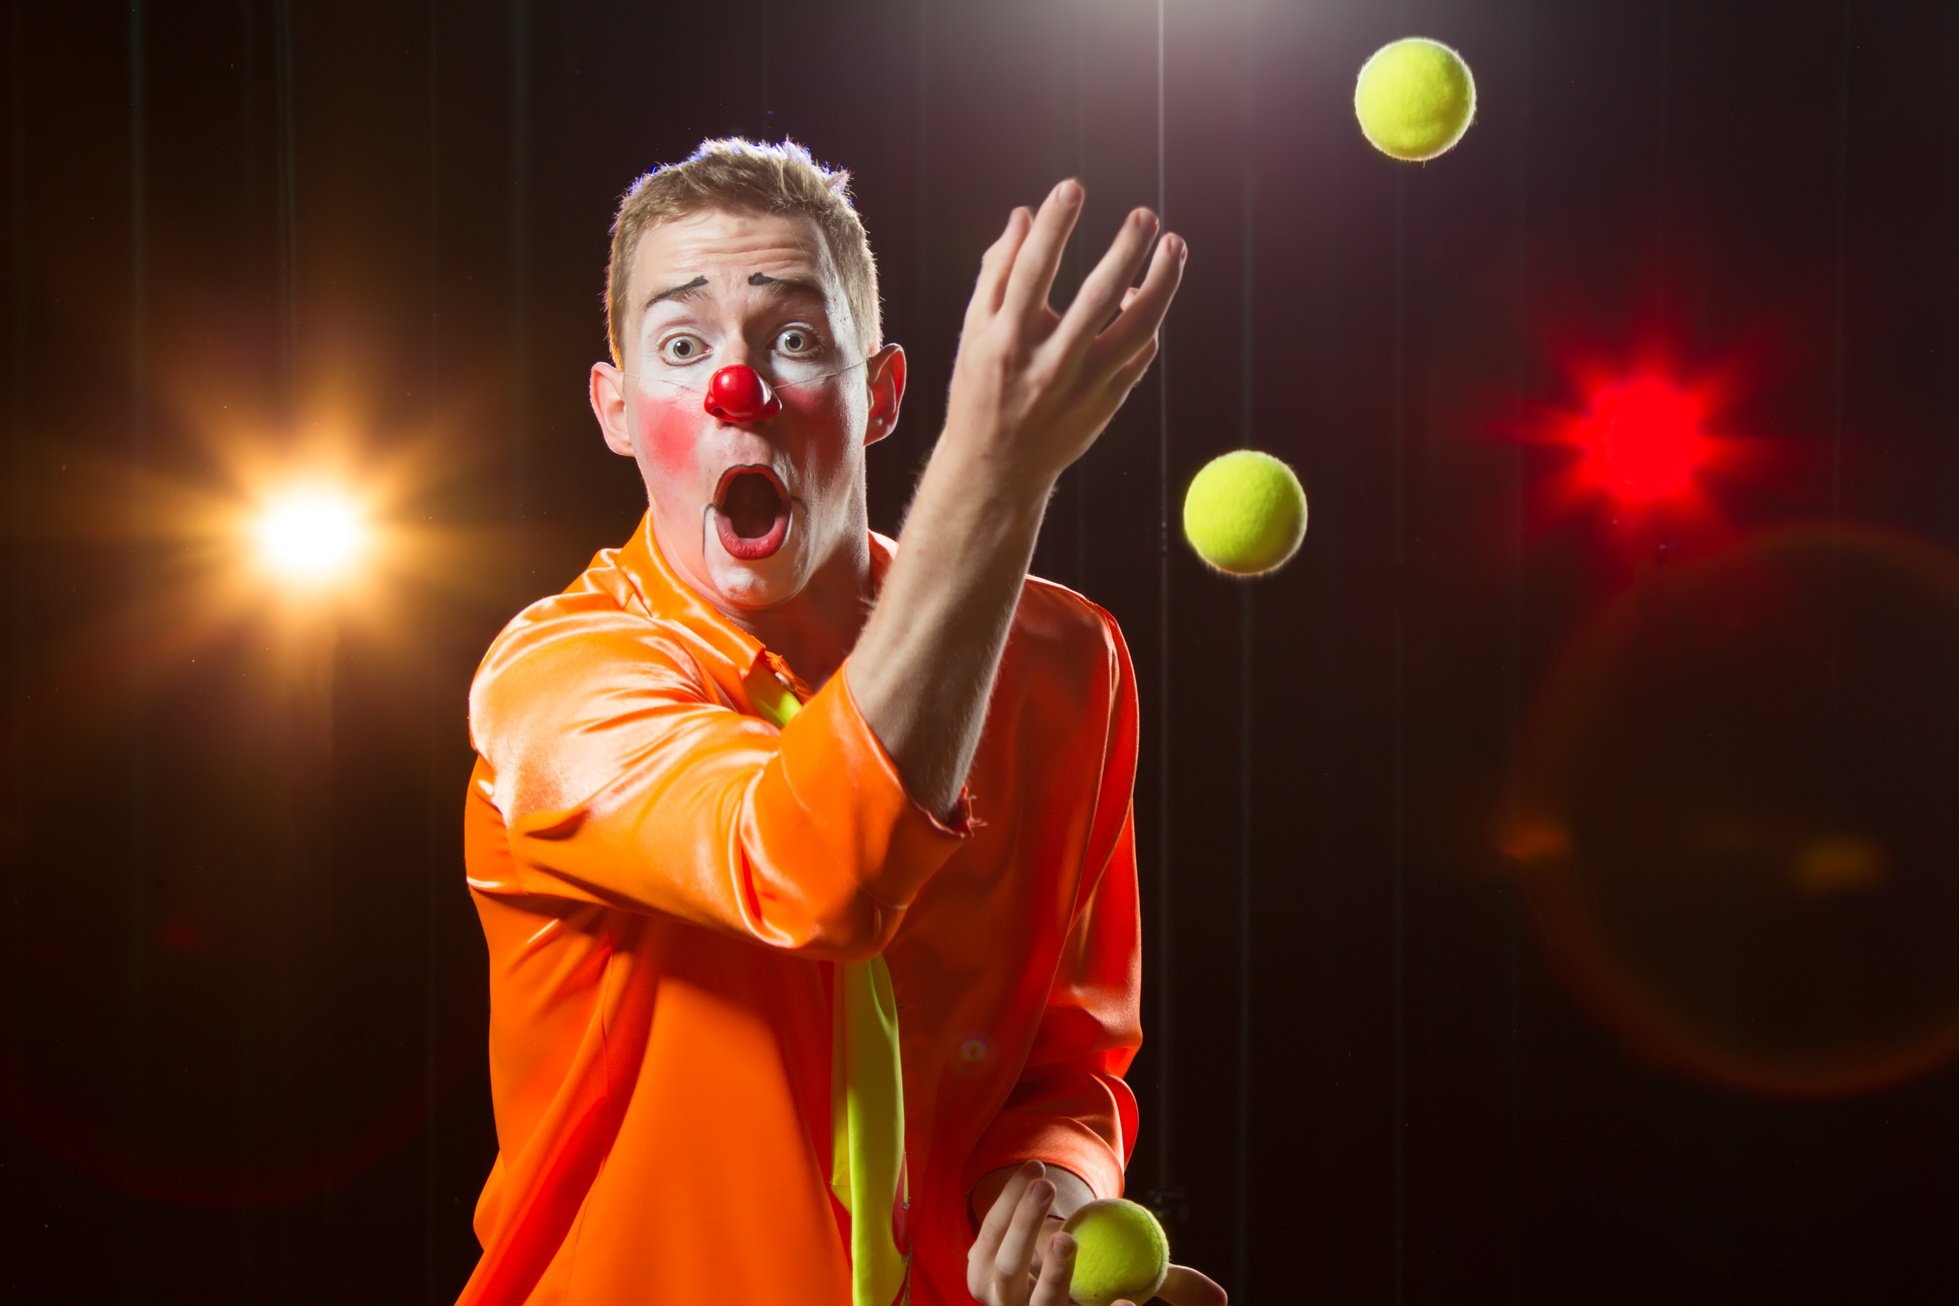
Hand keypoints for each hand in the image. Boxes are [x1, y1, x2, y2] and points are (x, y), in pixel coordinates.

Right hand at [944, 179, 1185, 495]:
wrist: (998, 466)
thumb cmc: (982, 386)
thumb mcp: (974, 330)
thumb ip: (997, 271)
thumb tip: (1023, 214)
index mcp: (1007, 340)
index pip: (1033, 271)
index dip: (1054, 225)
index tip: (1072, 187)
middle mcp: (1048, 364)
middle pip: (1097, 298)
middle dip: (1126, 251)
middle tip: (1145, 215)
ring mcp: (1084, 387)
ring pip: (1138, 328)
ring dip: (1163, 283)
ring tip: (1175, 245)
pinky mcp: (1108, 403)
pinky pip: (1140, 353)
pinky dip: (1149, 319)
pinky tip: (1147, 291)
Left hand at [966, 1162, 1231, 1305]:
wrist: (1045, 1252)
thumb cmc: (1101, 1268)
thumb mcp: (1135, 1275)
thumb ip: (1172, 1286)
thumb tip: (1222, 1299)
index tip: (1126, 1303)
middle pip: (1036, 1304)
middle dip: (1051, 1277)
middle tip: (1070, 1238)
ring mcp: (995, 1297)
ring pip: (1003, 1266)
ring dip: (1021, 1224)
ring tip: (1045, 1185)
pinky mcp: (975, 1269)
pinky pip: (990, 1231)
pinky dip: (1009, 1200)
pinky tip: (1035, 1172)